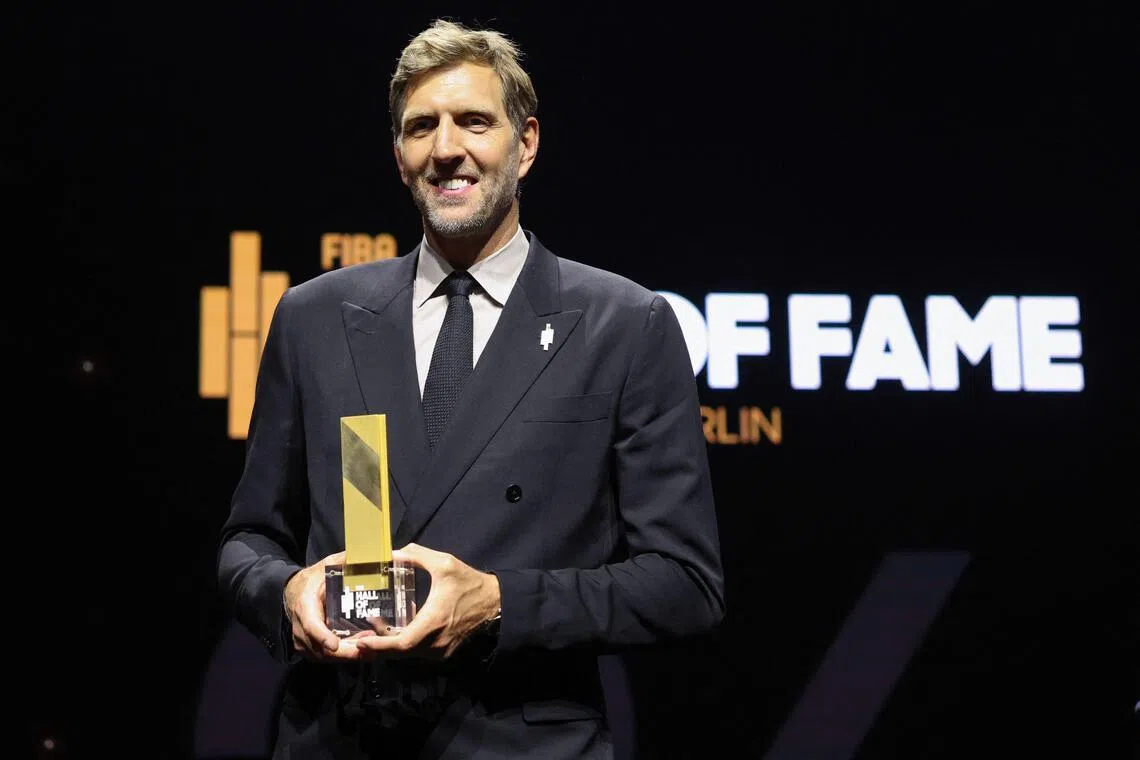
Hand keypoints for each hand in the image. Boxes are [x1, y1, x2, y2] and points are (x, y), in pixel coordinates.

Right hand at [283, 550, 371, 660]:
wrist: (291, 591)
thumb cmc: (312, 579)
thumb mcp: (326, 566)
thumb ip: (345, 561)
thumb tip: (369, 554)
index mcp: (305, 606)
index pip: (311, 625)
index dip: (322, 636)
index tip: (335, 645)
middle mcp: (301, 627)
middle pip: (321, 648)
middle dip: (346, 652)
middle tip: (370, 651)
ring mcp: (302, 640)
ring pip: (323, 656)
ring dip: (347, 656)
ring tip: (371, 651)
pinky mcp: (307, 648)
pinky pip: (324, 657)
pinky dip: (341, 657)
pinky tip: (361, 651)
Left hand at [355, 543, 500, 659]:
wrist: (495, 604)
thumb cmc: (470, 583)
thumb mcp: (444, 563)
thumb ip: (416, 555)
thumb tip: (391, 553)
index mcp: (433, 623)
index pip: (401, 643)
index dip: (379, 645)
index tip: (360, 643)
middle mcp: (434, 644)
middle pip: (398, 654)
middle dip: (374, 649)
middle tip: (354, 643)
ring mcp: (439, 652)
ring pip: (406, 655)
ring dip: (386, 648)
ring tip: (365, 638)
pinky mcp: (442, 653)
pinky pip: (416, 652)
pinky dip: (400, 646)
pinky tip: (388, 635)